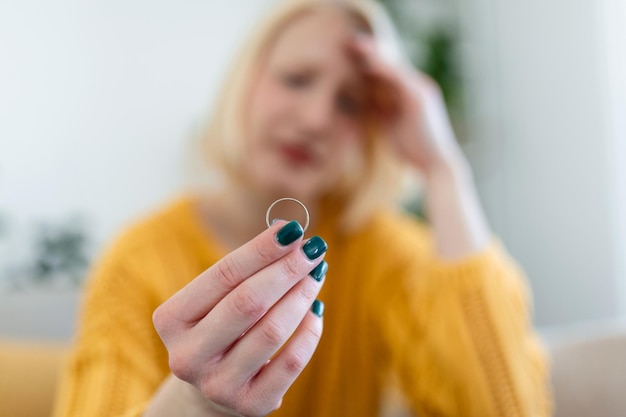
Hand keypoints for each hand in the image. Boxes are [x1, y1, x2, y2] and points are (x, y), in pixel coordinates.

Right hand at [152, 220, 326, 416]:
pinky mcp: (250, 404)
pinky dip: (309, 331)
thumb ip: (247, 269)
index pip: (223, 275)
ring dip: (302, 295)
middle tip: (315, 247)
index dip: (261, 250)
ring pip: (272, 330)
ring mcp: (217, 385)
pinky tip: (316, 310)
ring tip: (317, 273)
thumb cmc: (220, 327)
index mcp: (171, 320)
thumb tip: (291, 234)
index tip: (293, 229)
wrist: (212, 387)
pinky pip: (291, 362)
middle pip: (247, 302)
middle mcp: (188, 355)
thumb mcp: (218, 299)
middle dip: (287, 269)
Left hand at [346, 34, 464, 175]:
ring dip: (375, 56)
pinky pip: (398, 78)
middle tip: (350, 42)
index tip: (352, 55)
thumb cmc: (413, 150)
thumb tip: (363, 102)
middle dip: (371, 53)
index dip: (372, 63)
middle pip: (392, 65)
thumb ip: (380, 111)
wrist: (435, 165)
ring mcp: (421, 91)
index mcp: (413, 94)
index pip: (390, 73)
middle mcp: (420, 87)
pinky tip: (367, 64)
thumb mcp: (391, 126)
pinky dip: (383, 69)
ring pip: (394, 68)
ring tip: (356, 46)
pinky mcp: (418, 98)